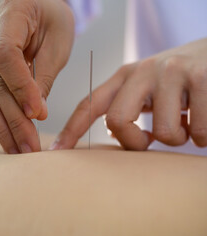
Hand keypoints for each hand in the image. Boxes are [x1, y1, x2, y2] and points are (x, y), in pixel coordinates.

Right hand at [0, 0, 73, 152]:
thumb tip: (35, 115)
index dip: (20, 87)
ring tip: (16, 148)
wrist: (34, 1)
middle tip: (28, 148)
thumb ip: (45, 75)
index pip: (4, 54)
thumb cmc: (51, 15)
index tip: (38, 114)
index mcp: (8, 9)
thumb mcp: (58, 39)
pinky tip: (5, 132)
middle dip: (11, 119)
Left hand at [52, 38, 206, 149]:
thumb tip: (112, 133)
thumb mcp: (147, 87)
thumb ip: (127, 105)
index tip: (55, 151)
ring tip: (185, 123)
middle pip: (117, 122)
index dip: (71, 130)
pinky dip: (201, 136)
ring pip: (163, 133)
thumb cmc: (178, 80)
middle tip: (151, 140)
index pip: (90, 104)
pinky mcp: (201, 79)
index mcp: (125, 76)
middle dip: (135, 143)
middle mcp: (143, 71)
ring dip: (178, 138)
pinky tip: (203, 119)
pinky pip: (197, 131)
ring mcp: (171, 72)